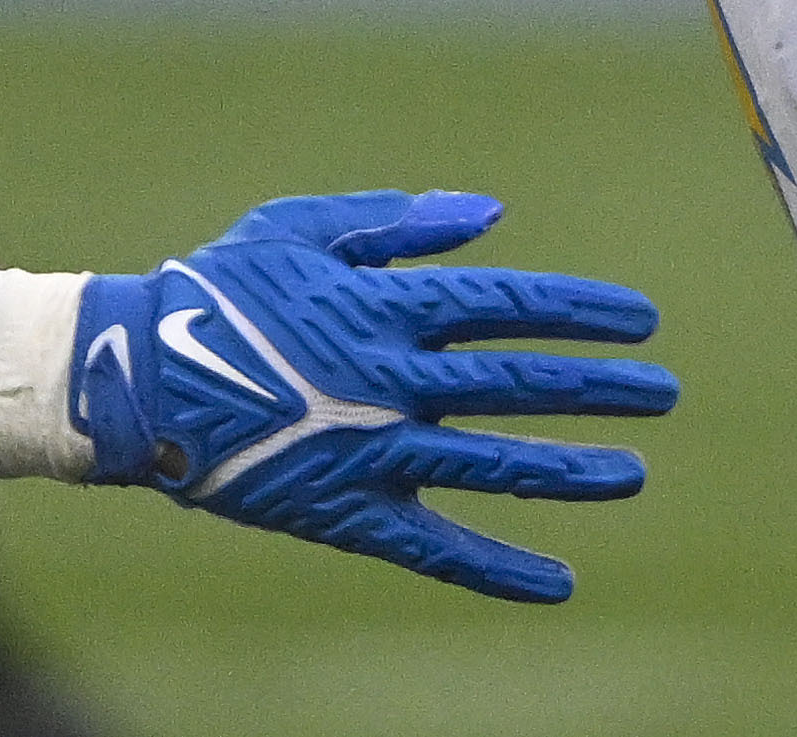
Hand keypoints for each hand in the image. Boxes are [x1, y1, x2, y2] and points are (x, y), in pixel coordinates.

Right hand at [72, 189, 671, 601]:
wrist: (134, 380)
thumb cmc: (220, 289)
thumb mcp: (302, 229)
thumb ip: (398, 223)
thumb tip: (491, 215)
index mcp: (383, 304)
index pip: (508, 305)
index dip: (580, 311)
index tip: (641, 320)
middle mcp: (389, 377)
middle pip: (517, 383)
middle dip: (598, 389)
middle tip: (662, 392)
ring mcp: (370, 449)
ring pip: (491, 464)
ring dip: (568, 471)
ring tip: (633, 473)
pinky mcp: (344, 512)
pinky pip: (433, 547)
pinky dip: (497, 568)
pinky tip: (556, 581)